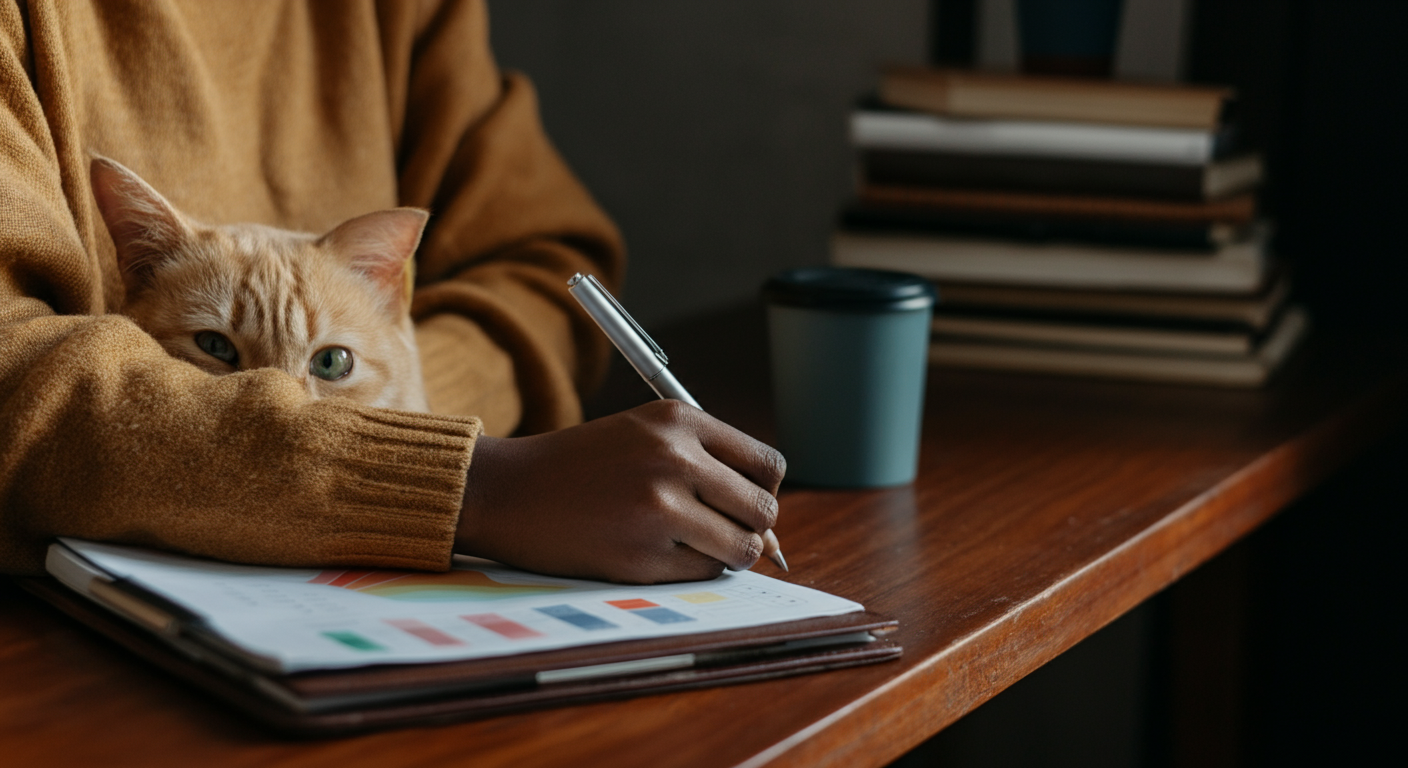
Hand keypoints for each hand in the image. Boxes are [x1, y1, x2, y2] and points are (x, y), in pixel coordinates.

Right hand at [455, 400, 785, 582]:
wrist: (509, 491)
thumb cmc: (585, 466)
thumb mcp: (645, 435)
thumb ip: (709, 466)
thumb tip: (772, 532)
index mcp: (678, 420)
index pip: (769, 465)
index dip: (763, 490)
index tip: (742, 501)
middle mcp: (673, 459)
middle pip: (763, 510)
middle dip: (751, 527)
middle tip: (718, 529)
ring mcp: (658, 509)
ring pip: (741, 548)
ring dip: (726, 554)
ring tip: (689, 542)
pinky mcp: (641, 556)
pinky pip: (704, 573)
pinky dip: (692, 570)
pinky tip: (656, 551)